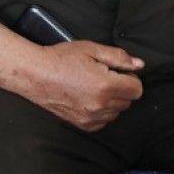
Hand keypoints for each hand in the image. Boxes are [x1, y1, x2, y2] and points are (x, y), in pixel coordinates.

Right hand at [0, 23, 143, 131]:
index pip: (137, 89)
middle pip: (128, 101)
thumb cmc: (60, 59)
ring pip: (116, 112)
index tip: (116, 72)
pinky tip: (86, 98)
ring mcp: (91, 117)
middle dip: (120, 88)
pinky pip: (103, 121)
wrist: (34, 74)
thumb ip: (118, 57)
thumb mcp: (90, 49)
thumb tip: (139, 65)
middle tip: (101, 76)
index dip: (129, 78)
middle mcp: (101, 105)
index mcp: (106, 85)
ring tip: (91, 87)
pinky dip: (100, 111)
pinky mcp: (83, 124)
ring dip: (111, 101)